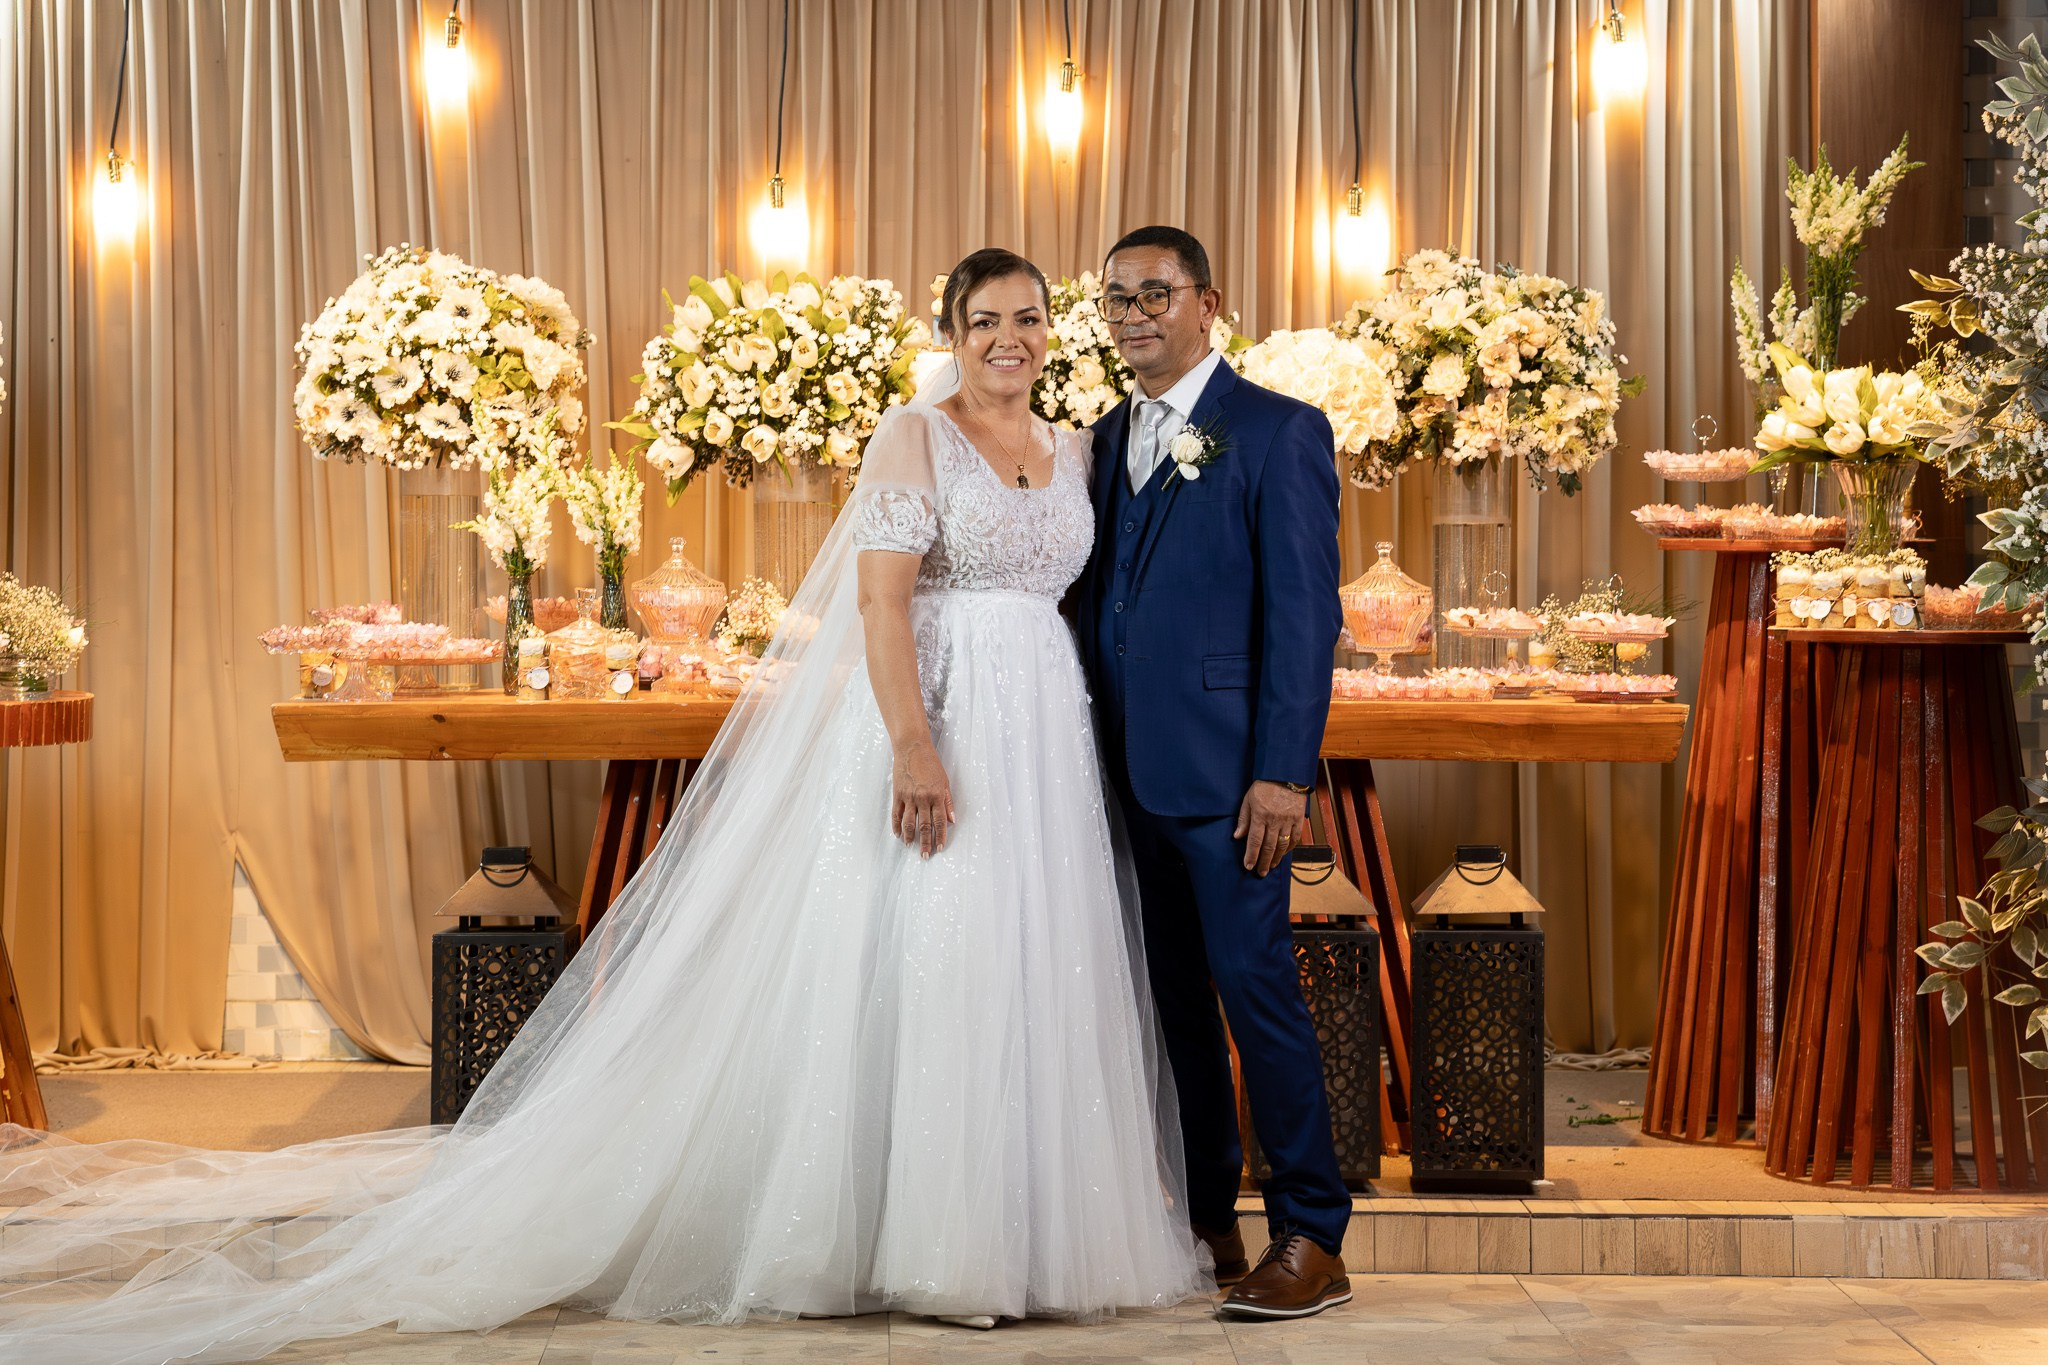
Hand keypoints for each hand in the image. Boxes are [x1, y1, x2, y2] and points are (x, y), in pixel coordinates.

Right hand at [892, 743, 956, 858]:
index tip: (940, 848)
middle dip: (926, 843)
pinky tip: (898, 835)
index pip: (940, 821)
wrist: (912, 748)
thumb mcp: (944, 781)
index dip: (940, 836)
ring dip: (910, 837)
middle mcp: (923, 798)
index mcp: (937, 795)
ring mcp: (908, 797)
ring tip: (911, 847)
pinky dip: (897, 826)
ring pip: (909, 823)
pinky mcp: (897, 794)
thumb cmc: (930, 763)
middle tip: (926, 856)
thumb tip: (952, 820)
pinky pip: (896, 814)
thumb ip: (948, 802)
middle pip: (924, 826)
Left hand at [1234, 780, 1305, 877]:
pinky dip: (1290, 848)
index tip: (1249, 866)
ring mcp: (1288, 820)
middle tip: (1260, 872)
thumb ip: (1243, 819)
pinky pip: (1295, 838)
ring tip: (1271, 866)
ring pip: (1282, 845)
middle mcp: (1274, 820)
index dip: (1251, 856)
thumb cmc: (1264, 785)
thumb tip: (1237, 836)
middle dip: (1263, 862)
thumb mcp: (1248, 799)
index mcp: (1260, 815)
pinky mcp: (1298, 819)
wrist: (1285, 774)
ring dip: (1276, 858)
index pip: (1254, 841)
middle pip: (1269, 847)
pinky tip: (1284, 854)